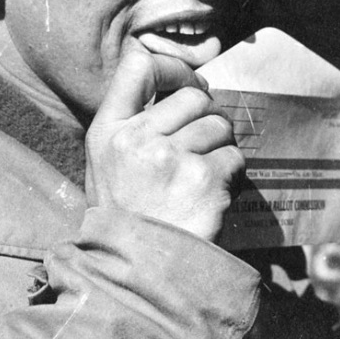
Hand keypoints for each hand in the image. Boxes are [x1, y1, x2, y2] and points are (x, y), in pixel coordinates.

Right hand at [85, 42, 244, 242]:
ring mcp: (169, 158)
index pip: (139, 66)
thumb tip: (179, 90)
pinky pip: (234, 158)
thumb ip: (130, 126)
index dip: (174, 68)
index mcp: (107, 132)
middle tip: (207, 142)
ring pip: (218, 126)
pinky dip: (232, 175)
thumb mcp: (106, 166)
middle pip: (193, 97)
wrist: (140, 271)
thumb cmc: (126, 219)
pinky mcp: (202, 179)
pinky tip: (214, 194)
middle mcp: (136, 139)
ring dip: (222, 147)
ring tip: (206, 174)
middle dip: (208, 116)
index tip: (190, 84)